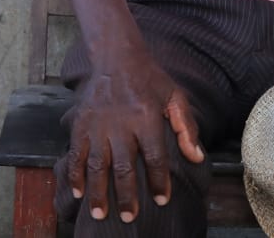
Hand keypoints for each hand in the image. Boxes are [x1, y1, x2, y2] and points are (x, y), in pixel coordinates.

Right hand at [63, 55, 204, 223]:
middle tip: (130, 217)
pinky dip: (75, 175)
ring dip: (98, 192)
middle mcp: (120, 123)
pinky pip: (76, 154)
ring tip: (100, 214)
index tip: (162, 200)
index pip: (154, 156)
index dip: (159, 181)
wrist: (116, 56)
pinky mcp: (80, 124)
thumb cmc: (150, 79)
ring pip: (96, 165)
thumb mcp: (175, 96)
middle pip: (123, 166)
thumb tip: (197, 157)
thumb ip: (186, 126)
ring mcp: (97, 124)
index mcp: (146, 116)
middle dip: (127, 195)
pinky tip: (78, 193)